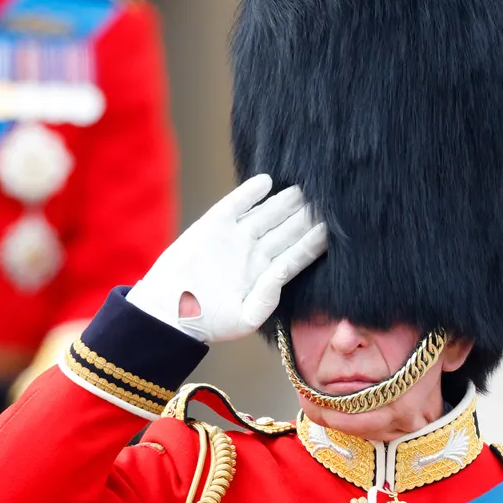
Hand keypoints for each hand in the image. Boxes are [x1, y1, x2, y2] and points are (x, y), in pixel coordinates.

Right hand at [128, 175, 325, 342]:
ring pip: (268, 213)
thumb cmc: (208, 322)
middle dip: (306, 215)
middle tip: (327, 198)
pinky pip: (237, 203)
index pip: (297, 253)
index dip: (314, 240)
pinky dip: (251, 191)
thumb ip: (268, 296)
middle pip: (287, 229)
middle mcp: (255, 253)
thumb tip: (285, 269)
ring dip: (285, 200)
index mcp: (266, 276)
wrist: (169, 311)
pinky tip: (268, 181)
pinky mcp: (214, 224)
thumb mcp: (245, 318)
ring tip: (305, 188)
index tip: (333, 228)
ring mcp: (236, 237)